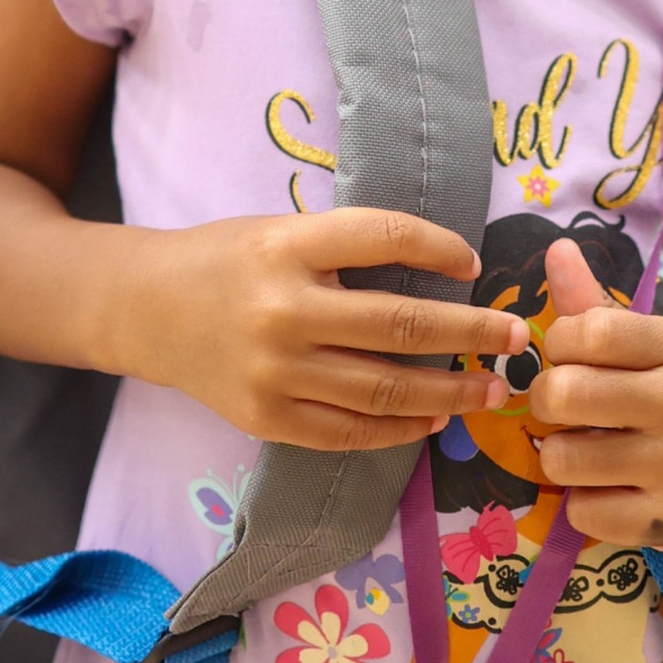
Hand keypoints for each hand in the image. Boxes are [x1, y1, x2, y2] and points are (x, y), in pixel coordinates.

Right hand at [126, 207, 527, 453]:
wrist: (147, 308)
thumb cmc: (228, 258)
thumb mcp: (283, 231)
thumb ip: (347, 248)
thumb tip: (442, 272)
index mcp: (290, 245)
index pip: (385, 236)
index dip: (440, 247)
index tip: (475, 264)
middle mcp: (284, 309)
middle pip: (400, 322)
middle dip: (470, 331)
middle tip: (515, 337)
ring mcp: (275, 371)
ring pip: (383, 387)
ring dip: (448, 391)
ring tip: (490, 389)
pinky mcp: (266, 419)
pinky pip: (348, 431)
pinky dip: (398, 429)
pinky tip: (431, 421)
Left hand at [531, 239, 662, 550]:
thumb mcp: (659, 343)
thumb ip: (597, 304)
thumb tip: (556, 248)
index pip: (590, 330)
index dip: (557, 340)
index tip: (566, 354)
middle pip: (565, 394)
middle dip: (545, 397)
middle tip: (560, 403)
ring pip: (564, 459)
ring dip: (558, 454)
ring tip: (582, 447)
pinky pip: (583, 513)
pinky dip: (582, 502)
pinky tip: (607, 488)